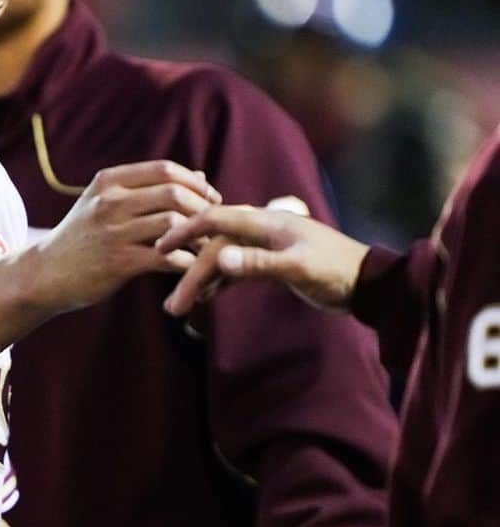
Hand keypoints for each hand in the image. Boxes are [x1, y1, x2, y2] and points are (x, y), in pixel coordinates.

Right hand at [28, 161, 220, 312]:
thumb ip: (148, 188)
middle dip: (203, 208)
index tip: (210, 199)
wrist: (45, 273)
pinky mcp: (118, 263)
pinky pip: (168, 257)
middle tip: (214, 224)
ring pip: (174, 224)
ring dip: (200, 237)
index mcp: (108, 181)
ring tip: (207, 248)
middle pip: (174, 193)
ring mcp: (113, 232)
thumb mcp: (104, 202)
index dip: (195, 183)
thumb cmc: (83, 237)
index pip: (165, 169)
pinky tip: (192, 268)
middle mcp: (110, 202)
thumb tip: (200, 175)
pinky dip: (187, 262)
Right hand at [155, 204, 369, 316]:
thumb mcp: (298, 268)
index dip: (184, 231)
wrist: (368, 282)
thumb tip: (218, 258)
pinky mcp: (268, 263)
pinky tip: (205, 299)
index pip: (214, 219)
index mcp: (264, 222)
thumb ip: (258, 263)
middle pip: (213, 246)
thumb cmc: (336, 271)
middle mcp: (260, 230)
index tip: (160, 248)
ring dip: (200, 281)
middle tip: (173, 304)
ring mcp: (263, 246)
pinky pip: (234, 270)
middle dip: (190, 274)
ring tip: (181, 307)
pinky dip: (218, 283)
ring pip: (221, 259)